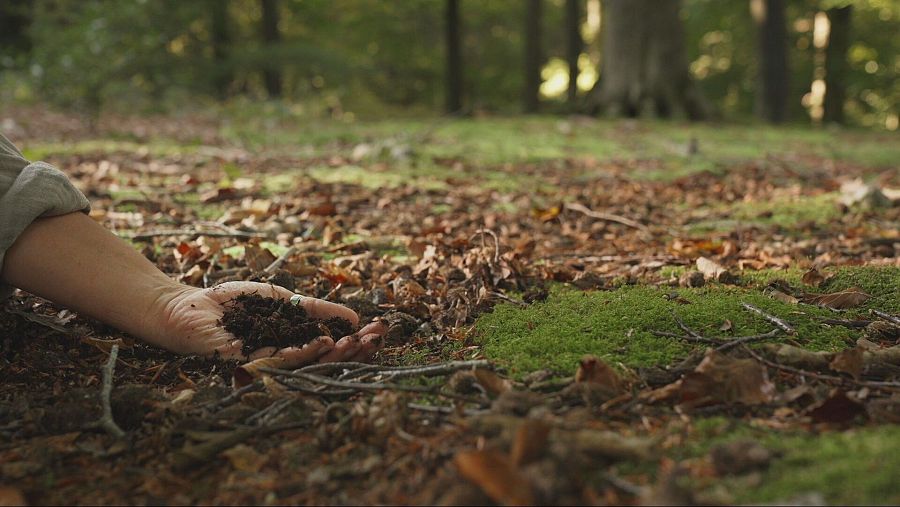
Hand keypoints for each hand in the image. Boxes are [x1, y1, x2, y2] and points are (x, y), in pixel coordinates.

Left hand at [144, 281, 385, 366]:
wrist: (186, 306)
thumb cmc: (228, 302)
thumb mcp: (280, 300)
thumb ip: (313, 309)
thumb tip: (351, 316)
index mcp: (291, 345)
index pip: (329, 347)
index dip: (354, 342)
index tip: (377, 332)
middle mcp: (280, 358)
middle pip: (322, 362)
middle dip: (350, 352)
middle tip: (371, 342)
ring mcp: (265, 365)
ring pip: (305, 366)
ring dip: (331, 355)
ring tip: (349, 343)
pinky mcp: (246, 367)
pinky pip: (278, 362)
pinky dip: (301, 353)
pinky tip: (321, 343)